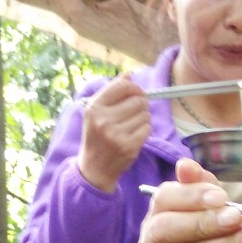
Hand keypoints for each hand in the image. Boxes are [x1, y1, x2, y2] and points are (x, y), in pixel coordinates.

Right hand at [76, 78, 151, 192]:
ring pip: (145, 114)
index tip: (136, 93)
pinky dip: (144, 130)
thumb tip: (129, 74)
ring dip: (143, 118)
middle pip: (138, 100)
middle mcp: (103, 120)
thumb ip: (112, 93)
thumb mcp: (96, 113)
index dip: (134, 87)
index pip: (122, 86)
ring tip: (132, 126)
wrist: (94, 168)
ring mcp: (116, 134)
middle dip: (141, 104)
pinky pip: (147, 128)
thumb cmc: (96, 136)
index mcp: (94, 108)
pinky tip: (134, 136)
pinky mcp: (128, 146)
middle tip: (135, 113)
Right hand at [133, 160, 241, 242]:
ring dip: (227, 242)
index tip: (221, 194)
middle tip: (235, 214)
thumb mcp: (224, 217)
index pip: (161, 201)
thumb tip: (185, 165)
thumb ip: (207, 193)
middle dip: (202, 219)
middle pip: (164, 229)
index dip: (190, 194)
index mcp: (155, 226)